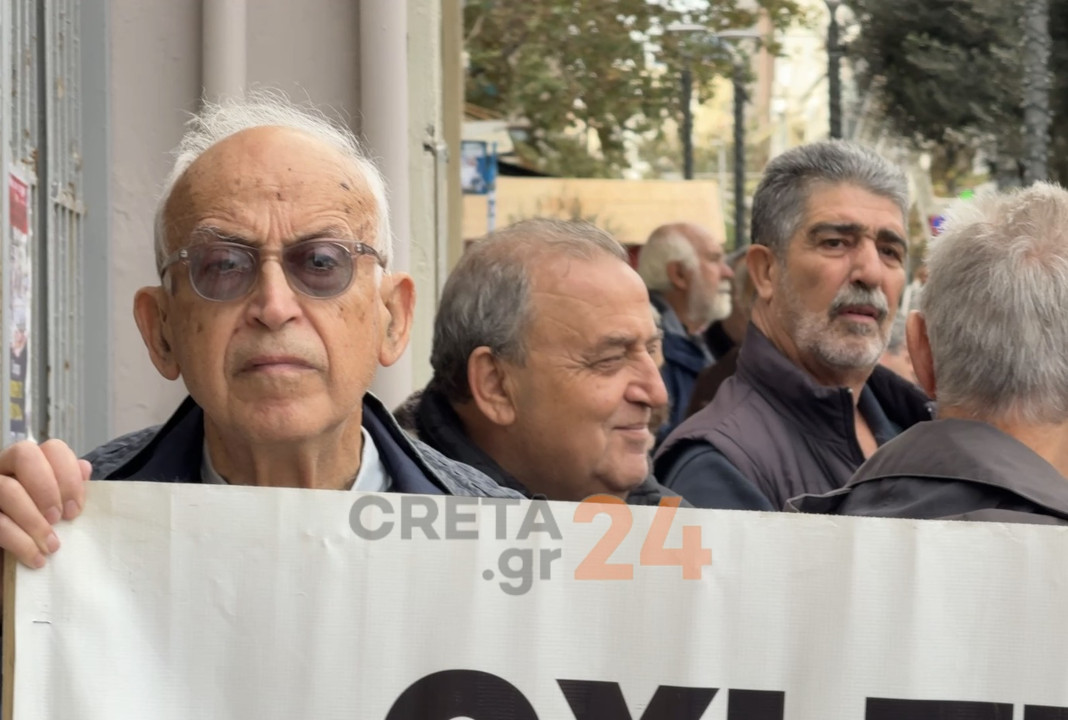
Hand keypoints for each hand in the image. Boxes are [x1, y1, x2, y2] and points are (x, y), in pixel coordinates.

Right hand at [0, 439, 90, 567]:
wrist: (12, 553)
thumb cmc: (38, 526)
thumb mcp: (56, 507)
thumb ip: (68, 487)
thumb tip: (85, 468)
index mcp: (31, 462)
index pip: (53, 448)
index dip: (69, 476)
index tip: (75, 510)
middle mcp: (4, 467)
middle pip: (24, 454)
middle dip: (47, 488)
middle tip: (58, 519)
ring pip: (7, 489)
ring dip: (34, 521)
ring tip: (52, 546)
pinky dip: (20, 542)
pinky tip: (36, 558)